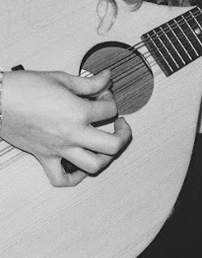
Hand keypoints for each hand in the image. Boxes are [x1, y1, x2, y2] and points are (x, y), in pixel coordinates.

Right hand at [1, 69, 130, 186]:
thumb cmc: (22, 88)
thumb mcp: (61, 78)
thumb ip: (89, 83)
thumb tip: (106, 78)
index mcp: (78, 112)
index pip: (110, 110)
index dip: (111, 99)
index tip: (103, 95)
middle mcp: (71, 134)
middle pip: (112, 144)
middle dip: (124, 134)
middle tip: (121, 125)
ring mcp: (58, 149)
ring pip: (93, 166)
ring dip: (106, 157)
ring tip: (106, 145)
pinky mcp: (43, 157)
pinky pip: (61, 179)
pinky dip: (75, 177)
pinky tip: (81, 167)